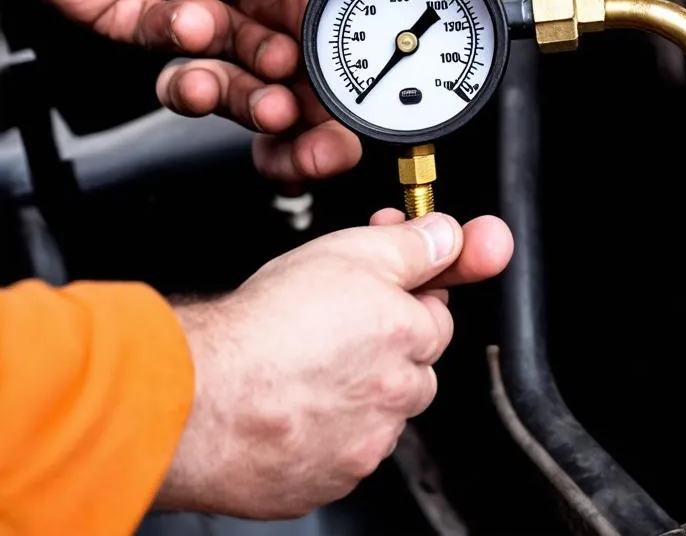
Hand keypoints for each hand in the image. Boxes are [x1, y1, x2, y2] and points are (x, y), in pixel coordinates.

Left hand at [0, 0, 496, 180]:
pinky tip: (191, 38)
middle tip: (338, 122)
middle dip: (337, 85)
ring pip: (267, 58)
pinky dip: (193, 69)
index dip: (409, 13)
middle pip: (331, 29)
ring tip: (266, 97)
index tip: (419, 58)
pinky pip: (190, 59)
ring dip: (269, 90)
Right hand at [158, 212, 512, 517]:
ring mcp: (362, 446)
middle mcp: (394, 396)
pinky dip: (325, 433)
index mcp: (406, 337)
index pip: (436, 315)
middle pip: (413, 369)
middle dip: (387, 347)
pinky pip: (341, 454)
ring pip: (379, 415)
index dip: (405, 297)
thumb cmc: (263, 326)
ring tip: (306, 366)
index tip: (377, 289)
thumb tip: (452, 236)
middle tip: (336, 327)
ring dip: (359, 392)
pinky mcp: (325, 483)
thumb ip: (413, 244)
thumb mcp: (348, 251)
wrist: (199, 396)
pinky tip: (292, 405)